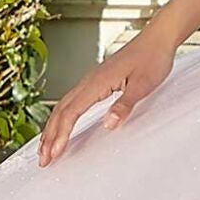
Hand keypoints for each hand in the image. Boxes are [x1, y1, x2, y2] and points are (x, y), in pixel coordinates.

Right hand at [36, 27, 176, 165]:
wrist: (156, 40)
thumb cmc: (152, 60)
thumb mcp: (143, 85)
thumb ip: (125, 104)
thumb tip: (109, 124)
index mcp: (97, 82)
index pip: (72, 112)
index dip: (61, 134)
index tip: (54, 152)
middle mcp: (88, 81)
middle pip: (60, 111)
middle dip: (49, 136)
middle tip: (43, 160)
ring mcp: (90, 81)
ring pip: (62, 106)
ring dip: (52, 128)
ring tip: (44, 148)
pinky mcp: (96, 81)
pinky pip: (71, 102)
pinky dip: (61, 117)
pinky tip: (61, 125)